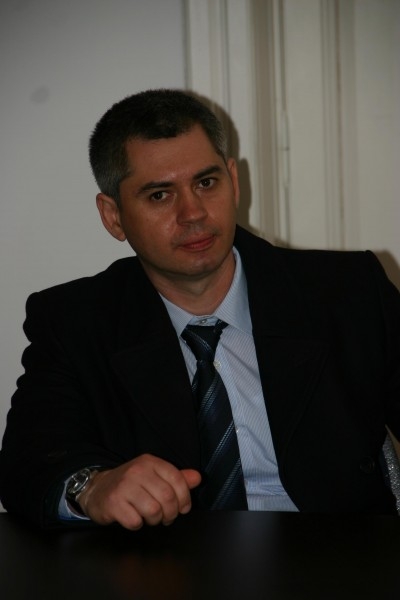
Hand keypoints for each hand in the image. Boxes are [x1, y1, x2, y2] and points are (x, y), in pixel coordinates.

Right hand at [77, 454, 200, 529]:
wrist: (97, 489)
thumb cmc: (130, 484)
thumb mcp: (153, 476)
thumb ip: (177, 478)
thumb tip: (198, 478)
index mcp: (150, 462)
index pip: (177, 479)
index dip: (185, 498)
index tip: (183, 508)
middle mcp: (137, 471)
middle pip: (167, 498)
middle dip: (171, 513)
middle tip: (166, 517)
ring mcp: (124, 486)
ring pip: (153, 511)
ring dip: (155, 520)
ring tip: (150, 517)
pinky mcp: (113, 503)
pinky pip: (135, 521)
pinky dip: (138, 524)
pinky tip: (134, 517)